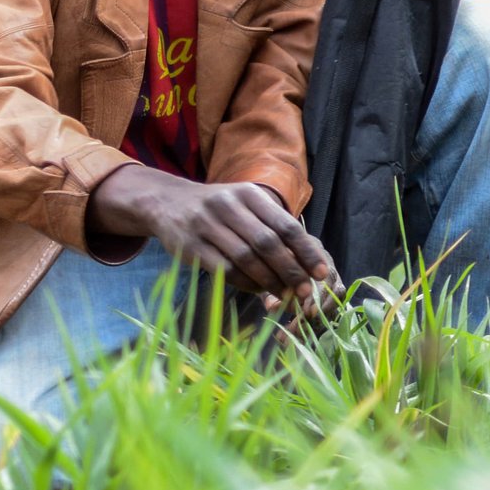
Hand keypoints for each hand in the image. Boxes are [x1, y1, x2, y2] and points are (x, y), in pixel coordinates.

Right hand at [90, 165, 337, 310]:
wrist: (167, 203)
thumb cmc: (220, 210)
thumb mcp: (246, 205)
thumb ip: (273, 228)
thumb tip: (306, 264)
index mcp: (249, 193)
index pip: (286, 224)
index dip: (306, 251)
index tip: (321, 272)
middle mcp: (228, 205)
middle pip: (267, 243)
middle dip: (291, 271)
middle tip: (305, 292)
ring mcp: (206, 225)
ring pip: (246, 259)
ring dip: (269, 281)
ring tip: (284, 295)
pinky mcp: (190, 247)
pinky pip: (224, 270)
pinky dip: (245, 283)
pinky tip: (257, 290)